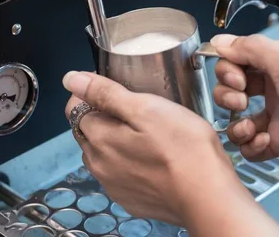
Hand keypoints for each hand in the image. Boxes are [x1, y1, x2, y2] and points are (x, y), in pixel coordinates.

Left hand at [62, 71, 246, 224]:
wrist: (207, 195)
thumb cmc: (183, 147)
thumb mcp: (146, 108)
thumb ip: (106, 94)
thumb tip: (71, 79)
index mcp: (100, 138)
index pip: (76, 108)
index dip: (90, 93)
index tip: (113, 87)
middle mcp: (99, 165)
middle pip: (87, 132)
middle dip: (101, 116)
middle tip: (134, 108)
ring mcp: (114, 186)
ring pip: (103, 154)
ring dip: (113, 141)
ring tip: (144, 132)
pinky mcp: (131, 199)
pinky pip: (119, 175)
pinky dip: (127, 163)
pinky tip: (151, 158)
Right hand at [211, 34, 278, 179]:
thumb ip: (251, 48)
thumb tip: (222, 40)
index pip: (241, 56)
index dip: (230, 66)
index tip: (235, 76)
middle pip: (234, 86)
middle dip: (228, 93)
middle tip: (240, 99)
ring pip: (239, 117)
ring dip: (236, 123)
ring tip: (250, 126)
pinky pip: (252, 144)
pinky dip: (250, 145)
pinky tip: (263, 141)